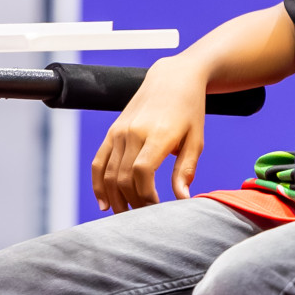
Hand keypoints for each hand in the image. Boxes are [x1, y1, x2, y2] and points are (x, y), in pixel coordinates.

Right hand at [91, 55, 208, 212]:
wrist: (173, 78)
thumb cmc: (189, 110)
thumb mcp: (196, 139)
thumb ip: (186, 169)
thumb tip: (182, 199)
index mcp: (158, 133)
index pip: (142, 171)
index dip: (146, 195)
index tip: (158, 207)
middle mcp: (134, 132)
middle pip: (124, 177)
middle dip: (133, 202)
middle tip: (146, 216)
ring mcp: (120, 131)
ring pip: (109, 173)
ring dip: (115, 198)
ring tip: (128, 215)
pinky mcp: (112, 131)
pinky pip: (98, 162)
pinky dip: (98, 185)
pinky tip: (105, 203)